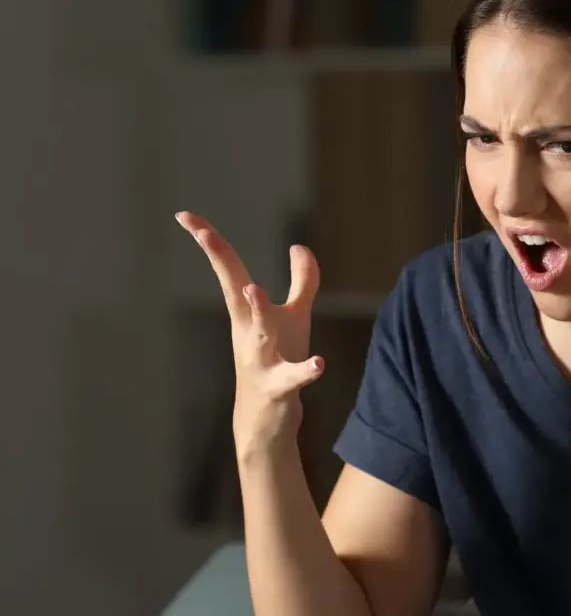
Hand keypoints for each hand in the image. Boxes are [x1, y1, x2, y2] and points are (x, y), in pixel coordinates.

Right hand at [176, 211, 323, 459]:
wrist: (264, 422)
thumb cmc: (277, 361)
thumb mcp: (294, 318)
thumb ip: (302, 281)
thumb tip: (299, 246)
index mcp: (247, 311)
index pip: (229, 268)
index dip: (210, 240)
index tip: (185, 214)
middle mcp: (249, 331)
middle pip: (234, 290)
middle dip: (221, 262)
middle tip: (204, 234)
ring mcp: (260, 359)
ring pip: (258, 332)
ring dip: (256, 310)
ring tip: (254, 288)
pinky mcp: (279, 388)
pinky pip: (292, 378)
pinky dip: (305, 371)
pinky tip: (318, 364)